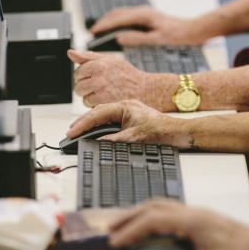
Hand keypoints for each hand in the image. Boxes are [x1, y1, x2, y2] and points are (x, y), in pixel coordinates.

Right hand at [65, 99, 189, 147]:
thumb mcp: (134, 138)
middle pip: (98, 112)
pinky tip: (95, 130)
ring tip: (78, 130)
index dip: (82, 124)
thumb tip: (97, 143)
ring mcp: (128, 111)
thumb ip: (113, 140)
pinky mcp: (131, 117)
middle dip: (83, 122)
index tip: (72, 132)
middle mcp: (125, 106)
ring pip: (103, 115)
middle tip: (70, 131)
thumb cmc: (161, 132)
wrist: (178, 132)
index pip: (97, 114)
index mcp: (124, 106)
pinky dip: (100, 124)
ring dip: (90, 123)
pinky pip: (110, 119)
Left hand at [69, 49, 174, 108]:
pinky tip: (105, 99)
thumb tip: (70, 53)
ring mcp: (100, 89)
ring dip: (89, 96)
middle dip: (85, 87)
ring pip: (82, 95)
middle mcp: (98, 75)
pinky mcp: (103, 101)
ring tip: (102, 93)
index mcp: (98, 63)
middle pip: (78, 85)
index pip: (78, 72)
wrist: (145, 90)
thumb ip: (88, 56)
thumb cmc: (127, 75)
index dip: (84, 77)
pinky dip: (94, 104)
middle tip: (99, 87)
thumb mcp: (109, 60)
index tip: (93, 78)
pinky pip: (88, 104)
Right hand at [90, 7, 206, 46]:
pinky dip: (118, 23)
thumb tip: (119, 38)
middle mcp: (143, 11)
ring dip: (110, 21)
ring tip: (100, 31)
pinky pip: (128, 18)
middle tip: (92, 32)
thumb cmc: (178, 35)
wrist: (194, 29)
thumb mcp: (158, 39)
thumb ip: (138, 38)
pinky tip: (114, 31)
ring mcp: (145, 13)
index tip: (93, 32)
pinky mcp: (147, 18)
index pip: (118, 19)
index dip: (104, 25)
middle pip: (117, 14)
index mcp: (144, 15)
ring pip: (122, 14)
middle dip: (104, 22)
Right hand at [108, 200, 248, 249]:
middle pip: (152, 207)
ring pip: (161, 206)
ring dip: (139, 215)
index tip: (115, 243)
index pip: (153, 220)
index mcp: (193, 220)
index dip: (130, 231)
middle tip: (110, 231)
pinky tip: (150, 228)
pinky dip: (152, 217)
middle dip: (128, 218)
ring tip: (123, 227)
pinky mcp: (202, 220)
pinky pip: (170, 211)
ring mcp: (198, 214)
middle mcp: (193, 213)